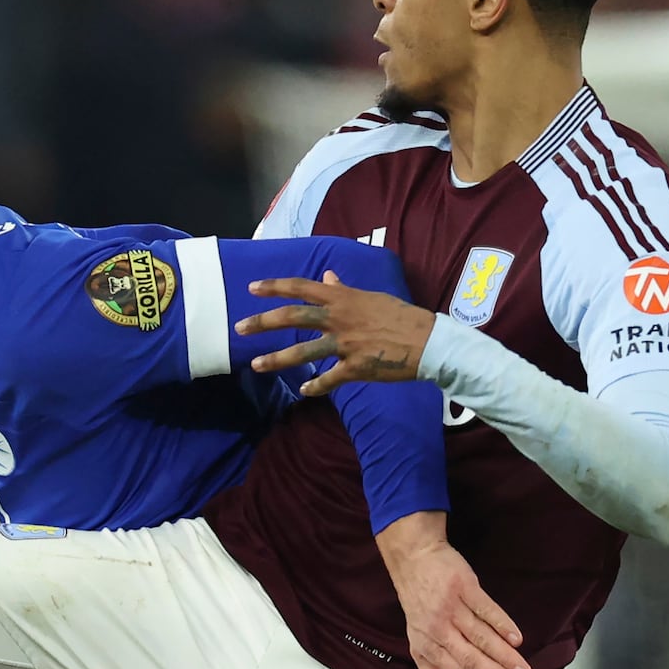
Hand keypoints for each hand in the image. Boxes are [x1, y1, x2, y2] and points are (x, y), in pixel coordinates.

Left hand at [235, 271, 435, 395]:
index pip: (301, 287)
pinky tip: (304, 392)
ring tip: (256, 365)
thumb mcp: (370, 297)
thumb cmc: (400, 316)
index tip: (252, 288)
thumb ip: (344, 289)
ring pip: (303, 352)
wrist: (428, 341)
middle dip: (262, 322)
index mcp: (342, 298)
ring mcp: (345, 344)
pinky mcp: (355, 368)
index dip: (274, 287)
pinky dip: (315, 387)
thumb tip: (327, 276)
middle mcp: (338, 318)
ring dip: (276, 360)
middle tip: (239, 328)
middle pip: (292, 317)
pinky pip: (328, 380)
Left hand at [376, 513, 530, 668]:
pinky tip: (516, 637)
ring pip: (480, 636)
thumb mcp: (419, 644)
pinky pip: (485, 608)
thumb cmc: (419, 606)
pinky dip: (501, 623)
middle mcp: (437, 628)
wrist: (414, 559)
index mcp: (427, 645)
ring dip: (504, 654)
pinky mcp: (463, 587)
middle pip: (470, 657)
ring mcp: (450, 607)